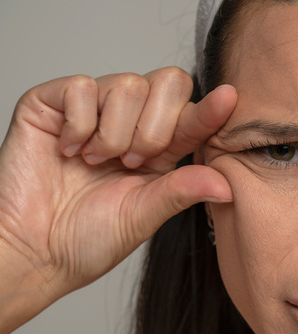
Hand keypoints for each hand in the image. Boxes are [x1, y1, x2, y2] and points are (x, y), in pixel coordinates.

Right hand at [0, 68, 235, 333]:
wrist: (32, 250)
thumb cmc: (85, 239)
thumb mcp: (143, 217)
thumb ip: (181, 192)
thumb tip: (227, 184)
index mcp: (160, 150)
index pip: (193, 116)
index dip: (211, 109)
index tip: (229, 99)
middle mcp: (131, 122)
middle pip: (169, 82)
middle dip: (155, 128)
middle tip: (131, 162)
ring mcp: (92, 109)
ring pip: (128, 84)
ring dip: (115, 132)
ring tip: (96, 161)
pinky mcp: (53, 103)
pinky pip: (80, 86)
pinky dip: (78, 123)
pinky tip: (68, 150)